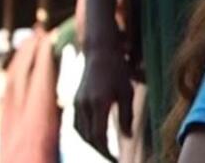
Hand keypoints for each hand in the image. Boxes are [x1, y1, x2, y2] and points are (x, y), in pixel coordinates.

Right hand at [72, 46, 132, 162]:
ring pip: (80, 132)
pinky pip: (77, 124)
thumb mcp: (127, 92)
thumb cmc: (118, 70)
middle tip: (112, 158)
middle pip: (88, 136)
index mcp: (98, 103)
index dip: (106, 151)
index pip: (98, 135)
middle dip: (100, 150)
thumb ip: (127, 116)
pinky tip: (95, 138)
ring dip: (91, 143)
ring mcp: (77, 103)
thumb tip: (128, 138)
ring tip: (105, 150)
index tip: (116, 158)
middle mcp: (84, 105)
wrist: (99, 52)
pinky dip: (85, 134)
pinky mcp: (75, 101)